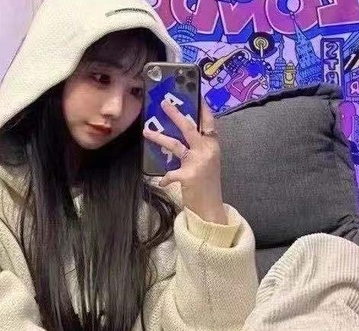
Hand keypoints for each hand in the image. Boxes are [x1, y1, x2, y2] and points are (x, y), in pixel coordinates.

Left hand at [144, 100, 227, 225]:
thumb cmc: (207, 185)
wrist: (211, 208)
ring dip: (159, 137)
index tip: (196, 94)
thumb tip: (183, 137)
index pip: (209, 122)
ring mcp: (197, 162)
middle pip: (188, 127)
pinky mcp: (188, 175)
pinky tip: (162, 182)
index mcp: (213, 146)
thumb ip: (199, 149)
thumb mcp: (208, 162)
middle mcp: (206, 150)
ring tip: (146, 132)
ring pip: (174, 144)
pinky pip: (170, 173)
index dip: (203, 108)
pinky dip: (165, 178)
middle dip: (175, 114)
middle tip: (163, 103)